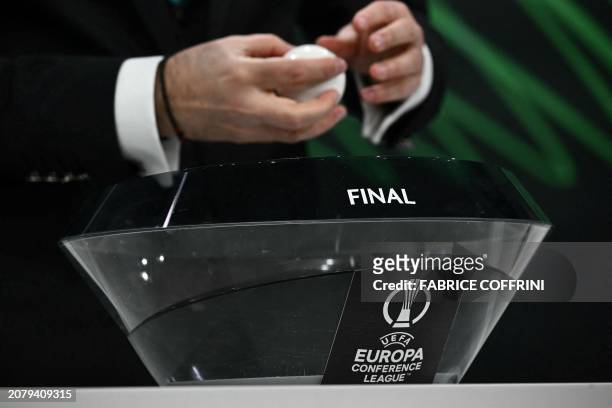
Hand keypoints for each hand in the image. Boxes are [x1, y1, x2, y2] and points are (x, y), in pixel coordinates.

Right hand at [155, 34, 347, 142]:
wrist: (167, 101)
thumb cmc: (196, 69)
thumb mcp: (231, 44)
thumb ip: (269, 47)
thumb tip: (298, 53)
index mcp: (242, 75)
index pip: (292, 73)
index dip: (321, 69)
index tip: (336, 65)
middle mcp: (246, 105)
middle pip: (296, 116)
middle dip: (325, 109)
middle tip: (337, 96)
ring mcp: (246, 127)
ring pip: (292, 134)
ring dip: (319, 125)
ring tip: (335, 113)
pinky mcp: (245, 140)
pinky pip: (280, 137)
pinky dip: (301, 129)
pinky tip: (312, 119)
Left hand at [317, 1, 423, 104]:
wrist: (387, 64)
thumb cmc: (367, 45)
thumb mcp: (353, 41)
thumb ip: (340, 43)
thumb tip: (320, 42)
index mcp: (394, 15)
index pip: (386, 10)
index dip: (372, 16)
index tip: (357, 23)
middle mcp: (410, 33)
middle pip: (405, 31)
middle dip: (389, 37)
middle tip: (373, 44)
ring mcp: (416, 57)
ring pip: (410, 61)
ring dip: (392, 67)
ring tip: (373, 73)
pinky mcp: (414, 80)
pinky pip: (404, 87)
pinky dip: (386, 92)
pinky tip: (368, 96)